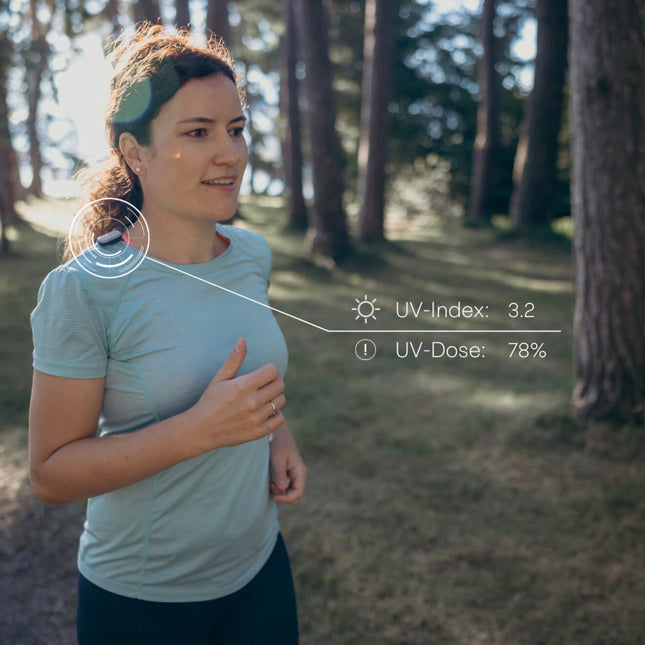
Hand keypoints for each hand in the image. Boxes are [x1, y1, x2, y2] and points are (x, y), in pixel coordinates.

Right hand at [189, 338, 286, 453]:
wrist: (201, 430)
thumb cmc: (210, 400)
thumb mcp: (220, 378)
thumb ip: (234, 359)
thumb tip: (243, 339)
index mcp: (243, 385)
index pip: (273, 371)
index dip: (268, 371)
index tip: (261, 375)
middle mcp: (252, 402)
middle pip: (280, 385)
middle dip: (272, 383)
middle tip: (261, 387)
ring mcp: (256, 418)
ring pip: (281, 401)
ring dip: (274, 398)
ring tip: (261, 399)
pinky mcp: (258, 432)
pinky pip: (280, 419)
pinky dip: (275, 415)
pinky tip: (264, 412)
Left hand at [270, 421, 306, 504]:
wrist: (278, 432)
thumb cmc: (278, 443)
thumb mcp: (277, 459)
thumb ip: (280, 474)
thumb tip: (282, 489)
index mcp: (300, 471)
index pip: (298, 493)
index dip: (287, 498)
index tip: (274, 495)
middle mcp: (299, 475)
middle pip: (295, 495)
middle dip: (283, 496)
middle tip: (271, 487)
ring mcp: (294, 475)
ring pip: (290, 492)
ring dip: (280, 492)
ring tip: (270, 483)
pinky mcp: (288, 474)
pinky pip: (286, 487)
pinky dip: (279, 488)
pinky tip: (271, 482)